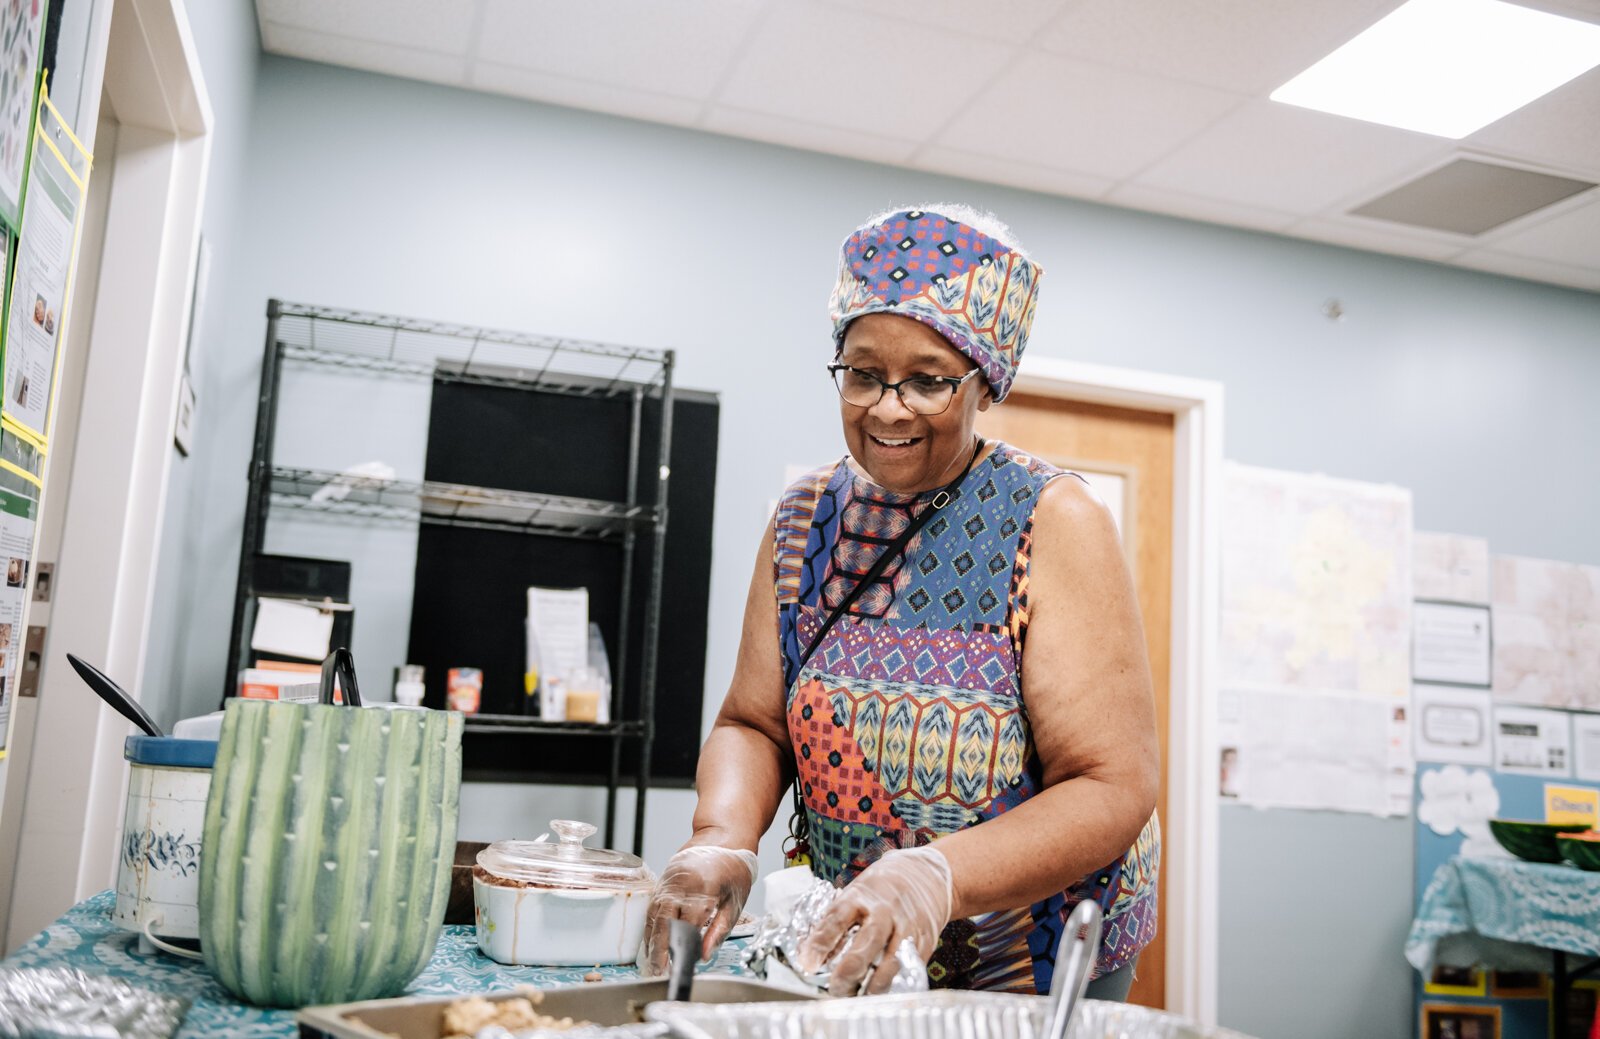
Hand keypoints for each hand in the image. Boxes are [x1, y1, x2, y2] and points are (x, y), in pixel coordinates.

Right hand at [641, 845, 758, 975]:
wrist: (720, 843)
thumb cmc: (732, 873)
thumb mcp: (735, 903)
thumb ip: (719, 931)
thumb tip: (705, 956)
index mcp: (704, 888)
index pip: (689, 924)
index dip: (684, 948)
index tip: (682, 966)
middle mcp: (681, 884)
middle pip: (665, 921)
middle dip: (660, 948)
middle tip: (659, 971)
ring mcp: (668, 882)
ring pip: (654, 916)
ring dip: (652, 941)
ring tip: (653, 964)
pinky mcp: (661, 884)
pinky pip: (652, 908)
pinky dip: (650, 928)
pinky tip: (651, 944)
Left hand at [795, 846, 952, 995]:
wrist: (923, 874)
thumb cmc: (880, 889)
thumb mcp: (854, 894)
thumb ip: (835, 921)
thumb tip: (809, 955)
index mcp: (860, 895)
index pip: (838, 917)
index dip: (821, 941)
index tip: (808, 964)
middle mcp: (885, 909)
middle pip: (869, 940)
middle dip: (850, 969)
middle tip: (835, 988)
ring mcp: (907, 924)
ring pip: (893, 959)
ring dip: (874, 983)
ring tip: (859, 995)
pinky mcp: (924, 940)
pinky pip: (910, 967)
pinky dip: (895, 983)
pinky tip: (881, 991)